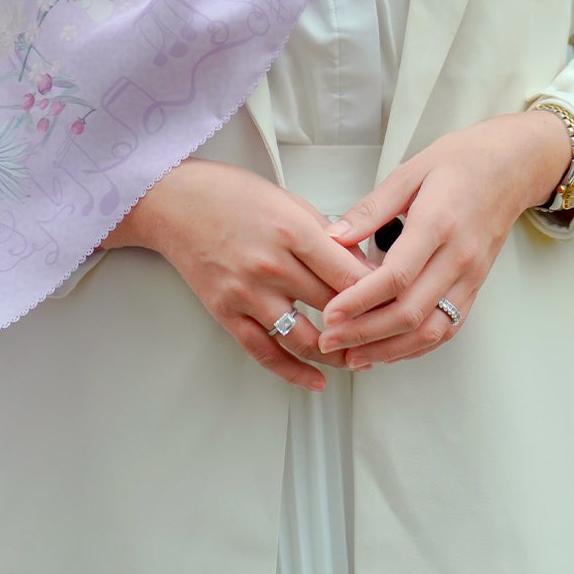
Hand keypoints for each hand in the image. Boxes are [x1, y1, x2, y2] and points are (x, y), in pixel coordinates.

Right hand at [103, 158, 373, 390]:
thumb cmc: (231, 194)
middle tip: (388, 336)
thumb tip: (364, 266)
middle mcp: (271, 265)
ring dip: (336, 355)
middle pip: (333, 308)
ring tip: (360, 360)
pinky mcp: (226, 312)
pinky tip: (316, 380)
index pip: (349, 274)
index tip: (399, 304)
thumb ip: (327, 235)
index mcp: (292, 231)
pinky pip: (264, 352)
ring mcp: (247, 293)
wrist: (173, 202)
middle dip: (366, 327)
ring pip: (303, 338)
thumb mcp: (290, 201)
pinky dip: (293, 372)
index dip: (380, 294)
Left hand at [316, 110, 572, 368]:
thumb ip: (371, 208)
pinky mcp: (475, 286)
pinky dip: (417, 345)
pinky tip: (389, 349)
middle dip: (365, 333)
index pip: (397, 276)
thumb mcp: (410, 171)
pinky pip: (448, 327)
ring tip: (353, 356)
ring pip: (431, 329)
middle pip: (411, 311)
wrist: (513, 165)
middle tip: (330, 339)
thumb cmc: (462, 161)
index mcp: (438, 223)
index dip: (360, 300)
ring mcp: (471, 276)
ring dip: (390, 349)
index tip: (330, 312)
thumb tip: (333, 236)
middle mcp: (458, 257)